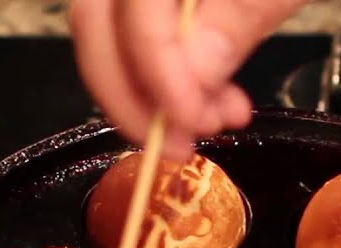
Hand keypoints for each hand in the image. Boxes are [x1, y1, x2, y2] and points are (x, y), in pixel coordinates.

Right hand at [69, 0, 309, 159]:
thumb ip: (243, 12)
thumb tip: (193, 79)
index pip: (133, 6)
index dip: (155, 70)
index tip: (192, 121)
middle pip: (97, 17)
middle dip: (135, 93)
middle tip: (183, 142)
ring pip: (110, 24)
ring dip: (151, 86)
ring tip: (212, 115)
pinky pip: (140, 20)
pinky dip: (166, 62)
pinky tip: (208, 86)